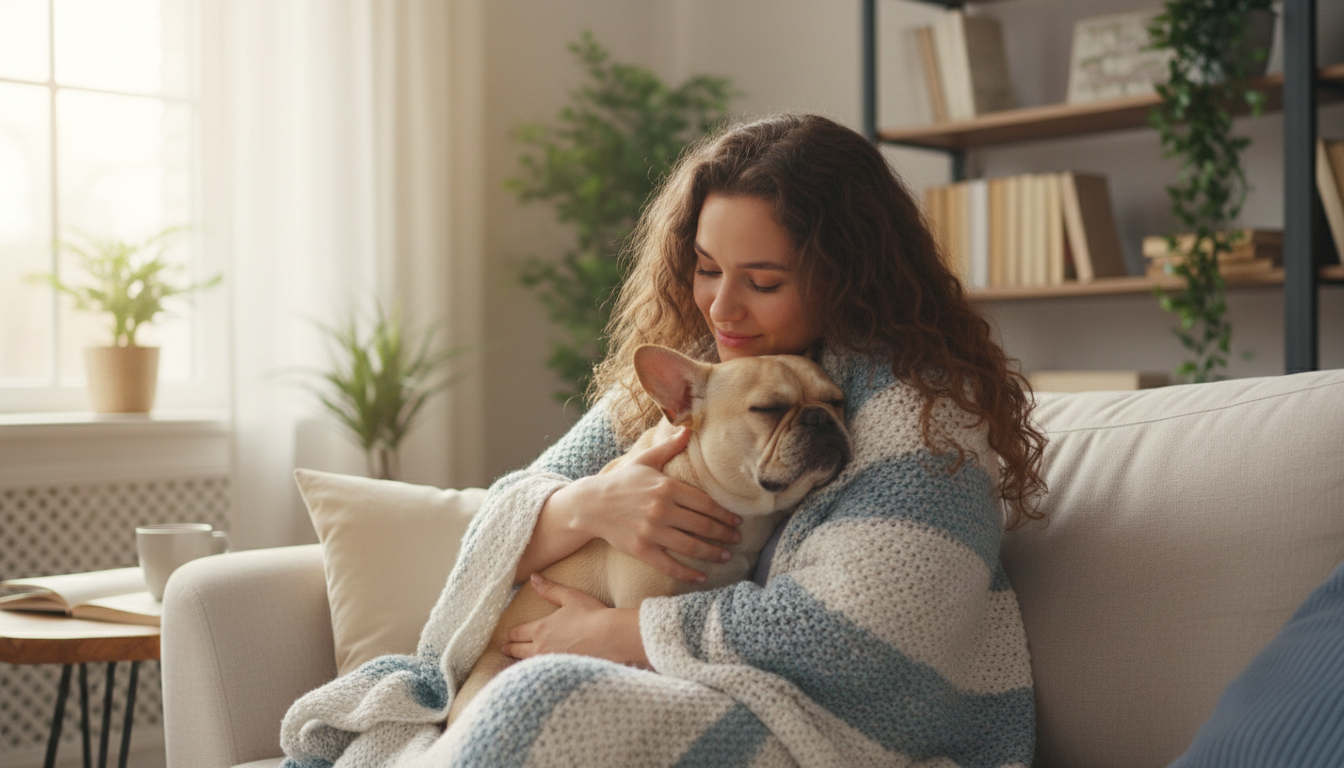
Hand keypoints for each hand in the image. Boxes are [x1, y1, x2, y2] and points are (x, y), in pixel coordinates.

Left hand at [501, 574, 648, 667]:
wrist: (611, 637)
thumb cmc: (592, 615)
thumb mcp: (570, 597)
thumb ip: (549, 589)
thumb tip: (533, 577)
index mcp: (540, 628)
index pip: (517, 633)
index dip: (510, 634)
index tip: (505, 636)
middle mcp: (541, 647)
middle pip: (517, 650)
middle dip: (509, 648)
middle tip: (504, 648)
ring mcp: (551, 663)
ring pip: (527, 664)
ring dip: (519, 662)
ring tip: (515, 663)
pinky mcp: (562, 673)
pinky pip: (541, 674)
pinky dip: (534, 673)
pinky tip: (535, 676)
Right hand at [560, 427, 742, 582]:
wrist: (590, 505)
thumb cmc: (621, 482)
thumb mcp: (645, 460)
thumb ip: (669, 447)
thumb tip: (687, 428)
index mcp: (667, 487)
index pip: (705, 503)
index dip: (725, 514)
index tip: (738, 521)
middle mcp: (661, 509)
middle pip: (703, 525)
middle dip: (724, 534)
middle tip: (737, 539)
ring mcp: (651, 531)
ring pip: (691, 546)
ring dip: (713, 553)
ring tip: (726, 556)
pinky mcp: (641, 549)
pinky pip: (669, 565)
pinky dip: (687, 573)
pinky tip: (701, 577)